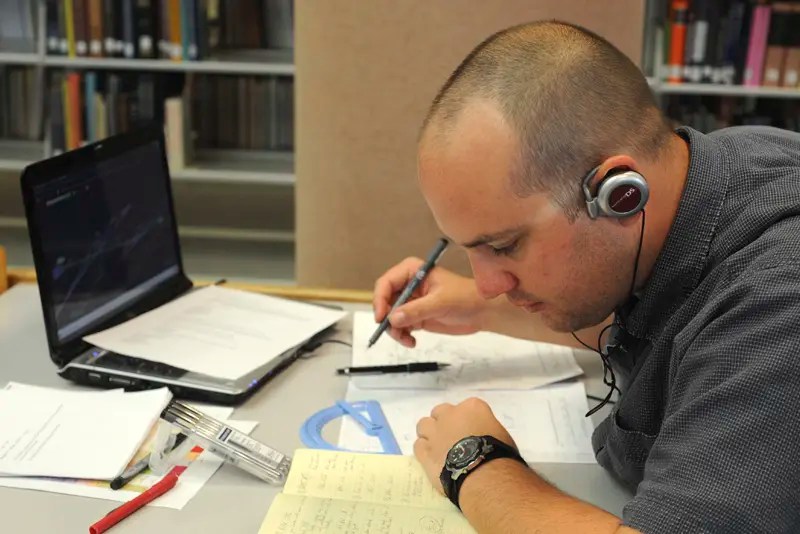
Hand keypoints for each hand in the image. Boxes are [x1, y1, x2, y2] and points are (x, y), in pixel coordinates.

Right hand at [372, 257, 487, 346]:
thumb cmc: (465, 297)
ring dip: (394, 330)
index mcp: (412, 271)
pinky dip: (402, 335)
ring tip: (406, 339)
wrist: (482, 312)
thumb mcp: (440, 302)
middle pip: (385, 301)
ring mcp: (411, 301)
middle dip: (386, 318)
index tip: (381, 317)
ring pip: (390, 317)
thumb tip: (392, 318)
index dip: (380, 299)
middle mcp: (408, 285)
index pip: (386, 283)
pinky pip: (399, 326)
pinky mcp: (416, 316)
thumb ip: (416, 310)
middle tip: (395, 331)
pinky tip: (411, 341)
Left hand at [414, 397, 517, 492]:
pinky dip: (424, 451)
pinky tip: (432, 460)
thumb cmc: (500, 455)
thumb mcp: (501, 435)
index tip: (471, 432)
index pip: (467, 407)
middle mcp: (450, 415)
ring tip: (439, 448)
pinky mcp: (425, 451)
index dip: (467, 421)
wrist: (484, 475)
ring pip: (423, 425)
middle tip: (452, 439)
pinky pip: (418, 445)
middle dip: (445, 422)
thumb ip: (486, 430)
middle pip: (440, 412)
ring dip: (430, 434)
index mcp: (472, 407)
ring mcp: (435, 432)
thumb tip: (481, 439)